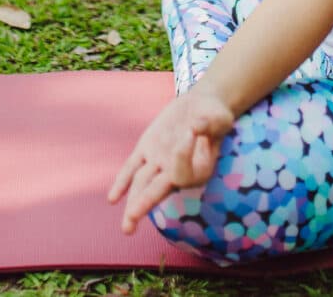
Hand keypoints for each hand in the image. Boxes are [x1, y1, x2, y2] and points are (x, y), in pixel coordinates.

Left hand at [106, 86, 234, 233]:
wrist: (199, 105)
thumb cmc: (214, 114)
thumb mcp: (219, 116)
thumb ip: (210, 123)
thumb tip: (195, 127)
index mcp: (199, 170)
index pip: (184, 172)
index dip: (183, 154)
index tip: (191, 131)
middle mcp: (176, 172)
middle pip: (158, 191)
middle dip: (143, 205)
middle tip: (128, 228)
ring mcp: (159, 163)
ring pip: (142, 185)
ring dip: (132, 203)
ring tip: (127, 228)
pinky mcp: (146, 149)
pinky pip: (131, 168)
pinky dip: (122, 182)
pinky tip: (112, 200)